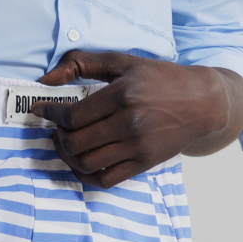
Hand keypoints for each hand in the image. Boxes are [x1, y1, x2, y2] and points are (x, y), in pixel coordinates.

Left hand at [34, 50, 242, 187]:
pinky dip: (85, 175)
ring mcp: (138, 148)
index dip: (50, 113)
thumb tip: (45, 79)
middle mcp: (130, 124)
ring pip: (87, 163)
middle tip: (55, 127)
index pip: (73, 115)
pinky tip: (81, 161)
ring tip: (65, 142)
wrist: (202, 103)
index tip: (41, 109)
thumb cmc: (159, 78)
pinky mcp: (145, 164)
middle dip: (57, 136)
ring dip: (67, 156)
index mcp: (122, 95)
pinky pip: (105, 180)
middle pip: (76, 142)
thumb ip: (81, 63)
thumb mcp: (122, 61)